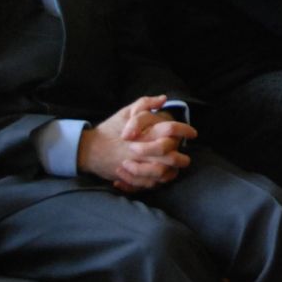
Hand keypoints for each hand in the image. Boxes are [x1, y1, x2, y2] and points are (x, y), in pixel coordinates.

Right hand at [78, 94, 196, 191]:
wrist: (89, 149)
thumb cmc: (109, 130)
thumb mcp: (125, 112)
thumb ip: (145, 103)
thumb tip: (163, 98)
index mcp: (143, 132)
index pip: (170, 129)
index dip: (184, 130)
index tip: (193, 133)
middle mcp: (142, 149)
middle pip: (170, 155)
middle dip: (182, 158)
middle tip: (186, 158)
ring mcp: (137, 164)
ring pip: (162, 172)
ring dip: (173, 171)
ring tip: (177, 169)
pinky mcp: (131, 176)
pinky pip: (151, 183)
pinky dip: (159, 181)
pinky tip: (164, 177)